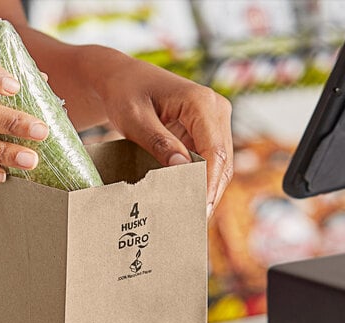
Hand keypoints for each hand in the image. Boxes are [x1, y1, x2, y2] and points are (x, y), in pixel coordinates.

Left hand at [99, 56, 232, 216]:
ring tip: (192, 217)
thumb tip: (180, 168)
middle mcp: (216, 110)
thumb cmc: (125, 93)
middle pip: (222, 161)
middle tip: (195, 222)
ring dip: (207, 189)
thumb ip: (158, 143)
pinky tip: (188, 199)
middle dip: (210, 191)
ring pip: (219, 164)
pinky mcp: (206, 131)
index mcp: (202, 102)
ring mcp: (214, 120)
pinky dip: (200, 180)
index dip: (209, 183)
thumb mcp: (135, 119)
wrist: (122, 79)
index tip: (198, 208)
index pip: (215, 151)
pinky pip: (209, 160)